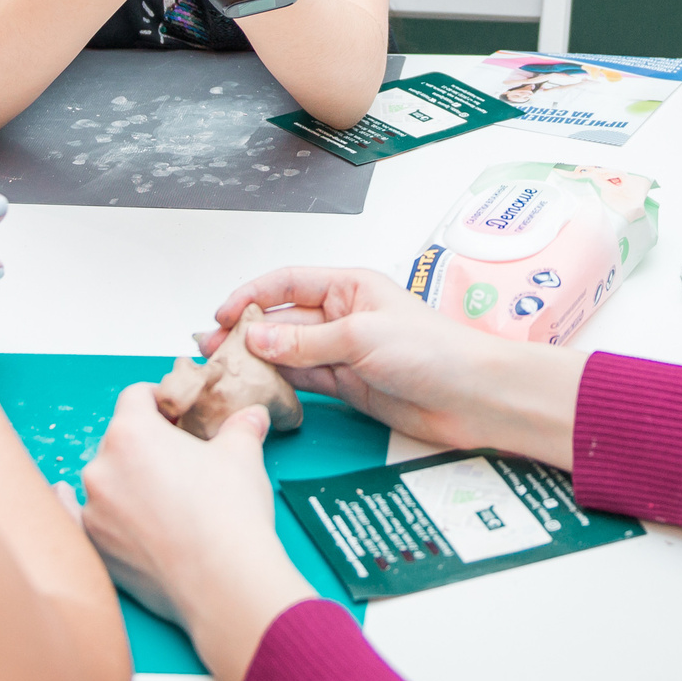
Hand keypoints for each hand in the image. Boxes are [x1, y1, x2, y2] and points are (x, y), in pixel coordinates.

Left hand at [80, 385, 312, 680]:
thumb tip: (251, 417)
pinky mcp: (95, 546)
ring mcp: (93, 509)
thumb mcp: (242, 455)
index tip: (176, 414)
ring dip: (125, 481)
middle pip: (119, 440)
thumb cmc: (229, 513)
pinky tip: (64, 496)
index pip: (136, 397)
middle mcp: (102, 466)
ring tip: (163, 499)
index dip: (159, 400)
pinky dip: (71, 507)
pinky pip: (73, 518)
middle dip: (146, 445)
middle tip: (180, 462)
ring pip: (105, 480)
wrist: (222, 580)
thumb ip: (241, 428)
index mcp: (132, 432)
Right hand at [196, 267, 582, 464]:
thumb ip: (305, 343)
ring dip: (257, 361)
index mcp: (349, 286)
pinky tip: (255, 387)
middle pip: (283, 321)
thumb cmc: (435, 351)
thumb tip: (257, 340)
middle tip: (208, 349)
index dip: (252, 296)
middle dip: (246, 333)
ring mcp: (344, 351)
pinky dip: (279, 383)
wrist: (473, 397)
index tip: (223, 314)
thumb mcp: (362, 338)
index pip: (288, 283)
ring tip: (221, 370)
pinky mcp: (349, 385)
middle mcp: (343, 315)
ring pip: (289, 353)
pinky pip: (304, 379)